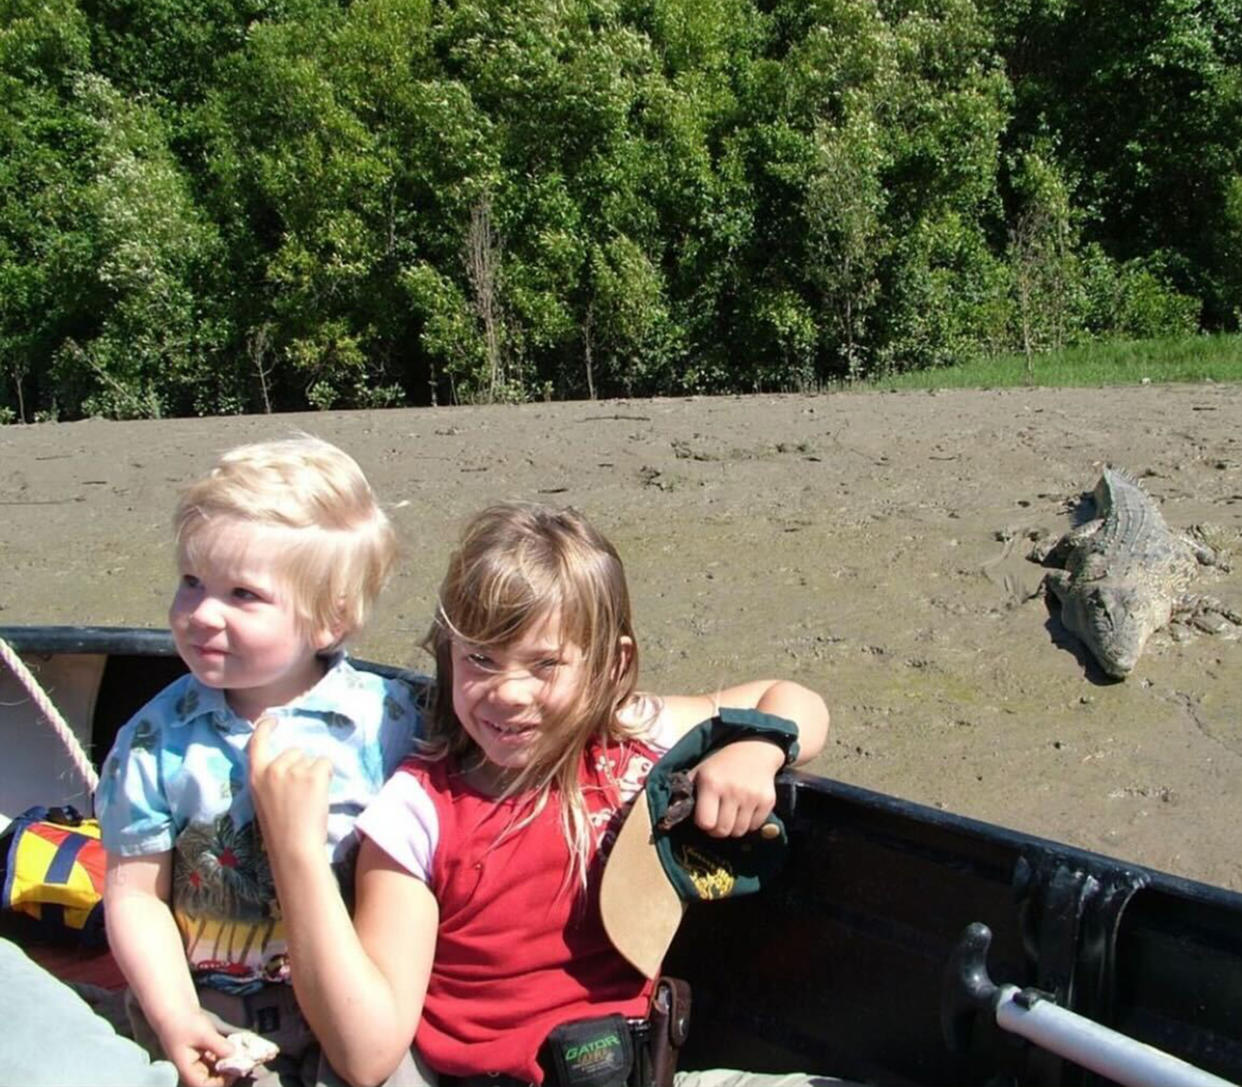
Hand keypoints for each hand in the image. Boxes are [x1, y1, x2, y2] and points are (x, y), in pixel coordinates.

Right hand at [156, 1008, 238, 1086]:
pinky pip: (216, 1058)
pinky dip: (226, 1054)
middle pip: (212, 1079)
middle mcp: (193, 1068)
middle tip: (245, 1060)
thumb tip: (235, 1055)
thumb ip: (219, 1046)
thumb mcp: (204, 1034)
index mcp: (188, 1070)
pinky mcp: (203, 1051)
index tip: (236, 1069)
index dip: (222, 1082)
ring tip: (244, 1052)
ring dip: (229, 1062)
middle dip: (229, 1072)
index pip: (205, 1086)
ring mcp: (198, 1060)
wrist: (174, 1008)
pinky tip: (237, 1046)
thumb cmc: (184, 1022)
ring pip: (216, 1068)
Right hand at [248, 715, 332, 860]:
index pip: (256, 743)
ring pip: (312, 759)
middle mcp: (273, 767)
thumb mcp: (265, 799)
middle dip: (301, 766)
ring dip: (314, 774)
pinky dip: (327, 776)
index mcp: (256, 776)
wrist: (293, 847)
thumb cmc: (281, 830)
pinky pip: (326, 764)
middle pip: (294, 751)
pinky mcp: (313, 773)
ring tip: (308, 799)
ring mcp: (293, 769)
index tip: (272, 720)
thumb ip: (272, 779)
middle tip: (299, 795)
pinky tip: (318, 795)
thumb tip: (293, 763)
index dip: (265, 728)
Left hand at [689, 739, 784, 837]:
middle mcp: (732, 791)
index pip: (706, 823)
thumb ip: (686, 792)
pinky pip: (755, 826)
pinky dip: (749, 824)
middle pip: (723, 831)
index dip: (704, 824)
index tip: (705, 818)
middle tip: (717, 820)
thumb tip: (669, 816)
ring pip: (739, 831)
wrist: (755, 750)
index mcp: (711, 783)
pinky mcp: (768, 801)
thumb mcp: (700, 771)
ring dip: (733, 828)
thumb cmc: (721, 764)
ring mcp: (752, 797)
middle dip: (717, 830)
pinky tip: (745, 810)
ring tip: (731, 815)